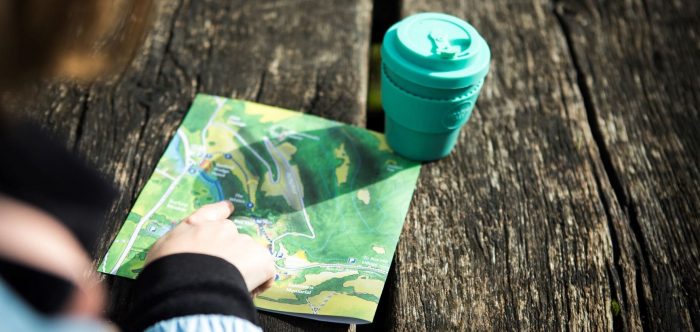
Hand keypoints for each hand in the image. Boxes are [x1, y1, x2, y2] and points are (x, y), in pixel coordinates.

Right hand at [145, 201, 275, 293]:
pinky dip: (259, 284)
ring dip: (244, 271)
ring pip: (249, 258)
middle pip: (232, 241)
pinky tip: (245, 292)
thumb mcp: (162, 252)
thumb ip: (177, 248)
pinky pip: (265, 273)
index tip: (229, 207)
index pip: (211, 213)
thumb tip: (183, 254)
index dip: (221, 211)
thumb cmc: (167, 270)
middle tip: (219, 276)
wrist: (187, 282)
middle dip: (230, 256)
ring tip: (229, 288)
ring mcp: (244, 242)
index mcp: (196, 225)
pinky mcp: (261, 258)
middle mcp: (222, 229)